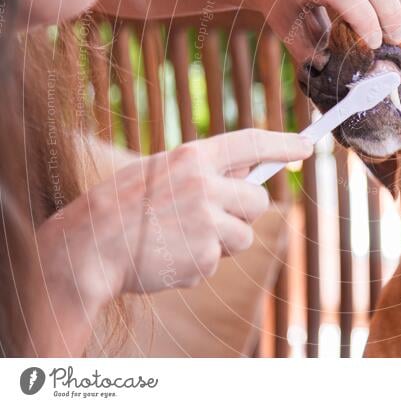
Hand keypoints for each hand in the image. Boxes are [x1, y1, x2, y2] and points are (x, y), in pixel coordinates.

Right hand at [37, 129, 311, 308]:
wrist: (87, 248)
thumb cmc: (122, 207)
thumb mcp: (160, 171)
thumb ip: (203, 171)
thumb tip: (249, 173)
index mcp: (192, 158)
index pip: (251, 143)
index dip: (283, 143)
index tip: (308, 146)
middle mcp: (205, 186)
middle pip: (258, 200)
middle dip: (244, 210)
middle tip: (213, 216)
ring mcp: (207, 223)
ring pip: (243, 235)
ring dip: (222, 241)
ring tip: (180, 238)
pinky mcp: (204, 257)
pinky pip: (218, 260)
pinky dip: (199, 262)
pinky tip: (169, 256)